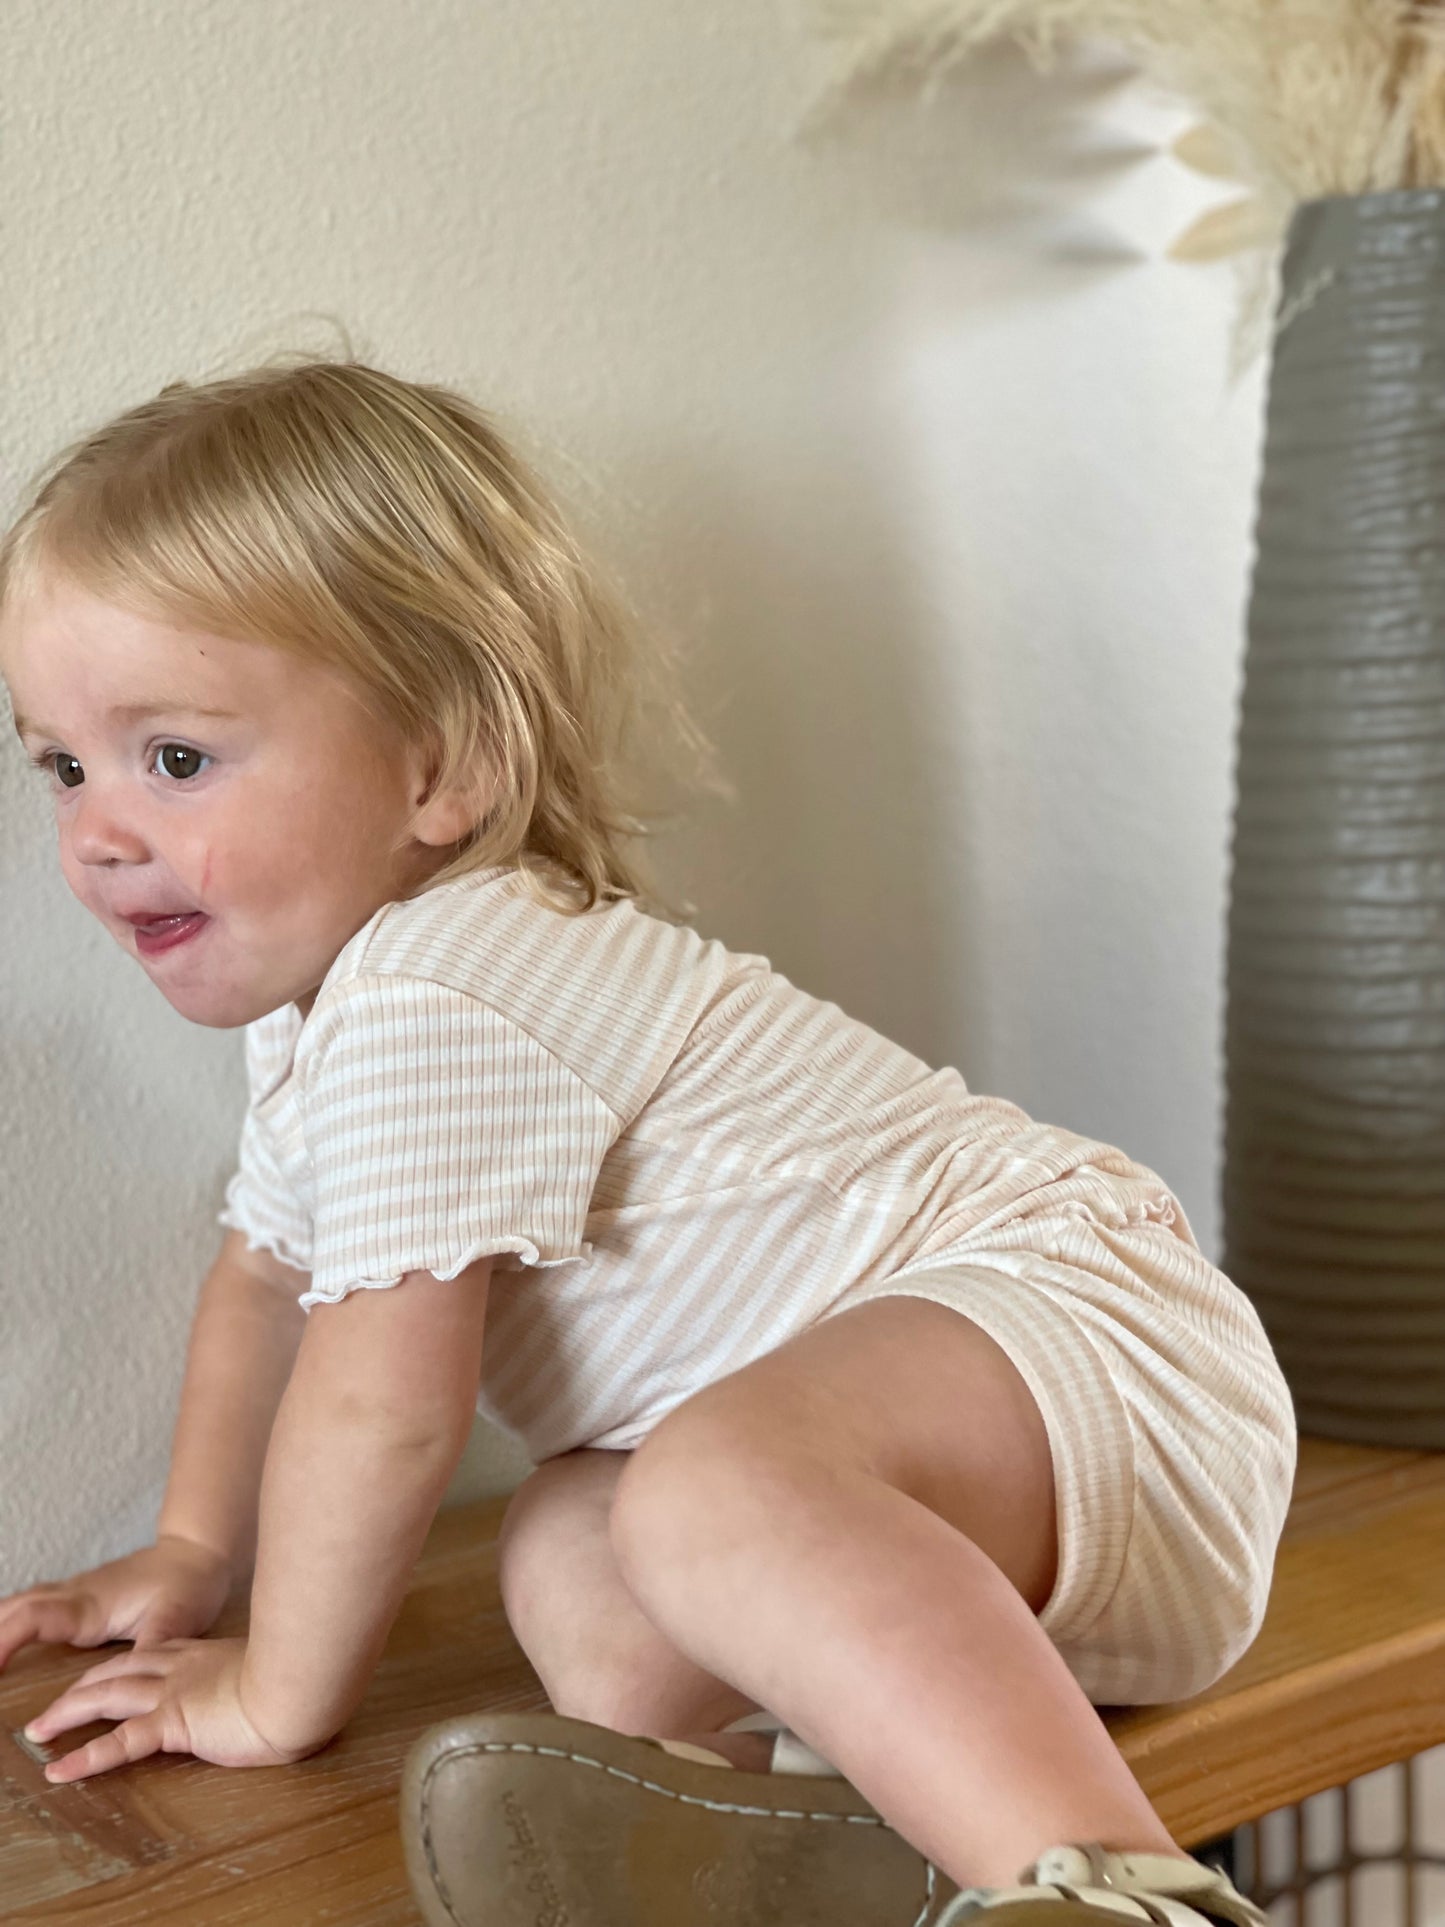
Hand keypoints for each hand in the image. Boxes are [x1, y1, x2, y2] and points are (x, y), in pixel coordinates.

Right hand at [0, 1537, 233, 1671]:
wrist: (198, 1552)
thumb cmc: (188, 1586)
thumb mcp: (176, 1621)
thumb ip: (150, 1647)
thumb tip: (132, 1679)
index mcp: (91, 1606)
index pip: (32, 1618)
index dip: (2, 1642)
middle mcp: (75, 1596)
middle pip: (14, 1609)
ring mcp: (74, 1592)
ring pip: (19, 1603)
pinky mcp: (78, 1596)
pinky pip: (31, 1605)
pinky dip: (9, 1621)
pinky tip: (2, 1636)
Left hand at [21, 1635, 317, 1781]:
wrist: (303, 1684)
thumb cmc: (300, 1679)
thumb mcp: (275, 1668)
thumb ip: (260, 1672)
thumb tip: (274, 1679)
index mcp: (205, 1654)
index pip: (149, 1655)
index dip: (118, 1665)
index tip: (99, 1675)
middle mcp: (183, 1666)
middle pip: (117, 1670)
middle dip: (80, 1686)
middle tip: (52, 1706)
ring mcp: (175, 1692)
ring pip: (108, 1696)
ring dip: (69, 1712)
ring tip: (39, 1730)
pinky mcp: (175, 1721)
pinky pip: (122, 1743)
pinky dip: (88, 1757)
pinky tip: (62, 1770)